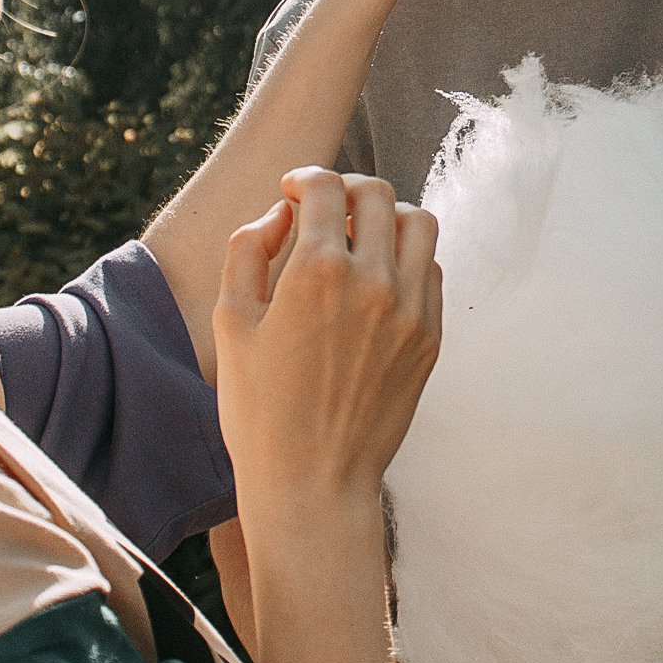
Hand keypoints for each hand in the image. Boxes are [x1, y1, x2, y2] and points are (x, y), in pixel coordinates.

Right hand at [214, 168, 441, 510]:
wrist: (313, 484)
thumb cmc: (259, 409)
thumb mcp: (231, 323)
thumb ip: (247, 250)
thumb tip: (280, 215)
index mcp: (318, 272)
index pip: (327, 186)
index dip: (304, 178)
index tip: (292, 191)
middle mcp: (374, 283)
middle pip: (378, 193)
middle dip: (346, 188)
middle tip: (325, 208)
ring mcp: (411, 311)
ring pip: (419, 224)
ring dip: (388, 217)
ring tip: (359, 237)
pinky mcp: (430, 338)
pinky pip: (432, 271)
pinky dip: (408, 259)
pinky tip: (379, 278)